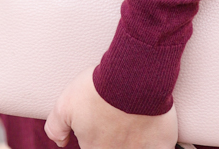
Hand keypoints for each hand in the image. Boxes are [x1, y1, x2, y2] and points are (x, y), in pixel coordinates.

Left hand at [44, 70, 177, 148]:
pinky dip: (157, 143)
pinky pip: (161, 148)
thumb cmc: (98, 89)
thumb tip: (60, 142)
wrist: (132, 75)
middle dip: (113, 137)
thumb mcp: (65, 104)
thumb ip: (56, 127)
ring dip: (132, 140)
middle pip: (114, 148)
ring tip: (132, 122)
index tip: (99, 129)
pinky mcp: (162, 145)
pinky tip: (152, 133)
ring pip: (134, 148)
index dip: (94, 141)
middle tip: (115, 119)